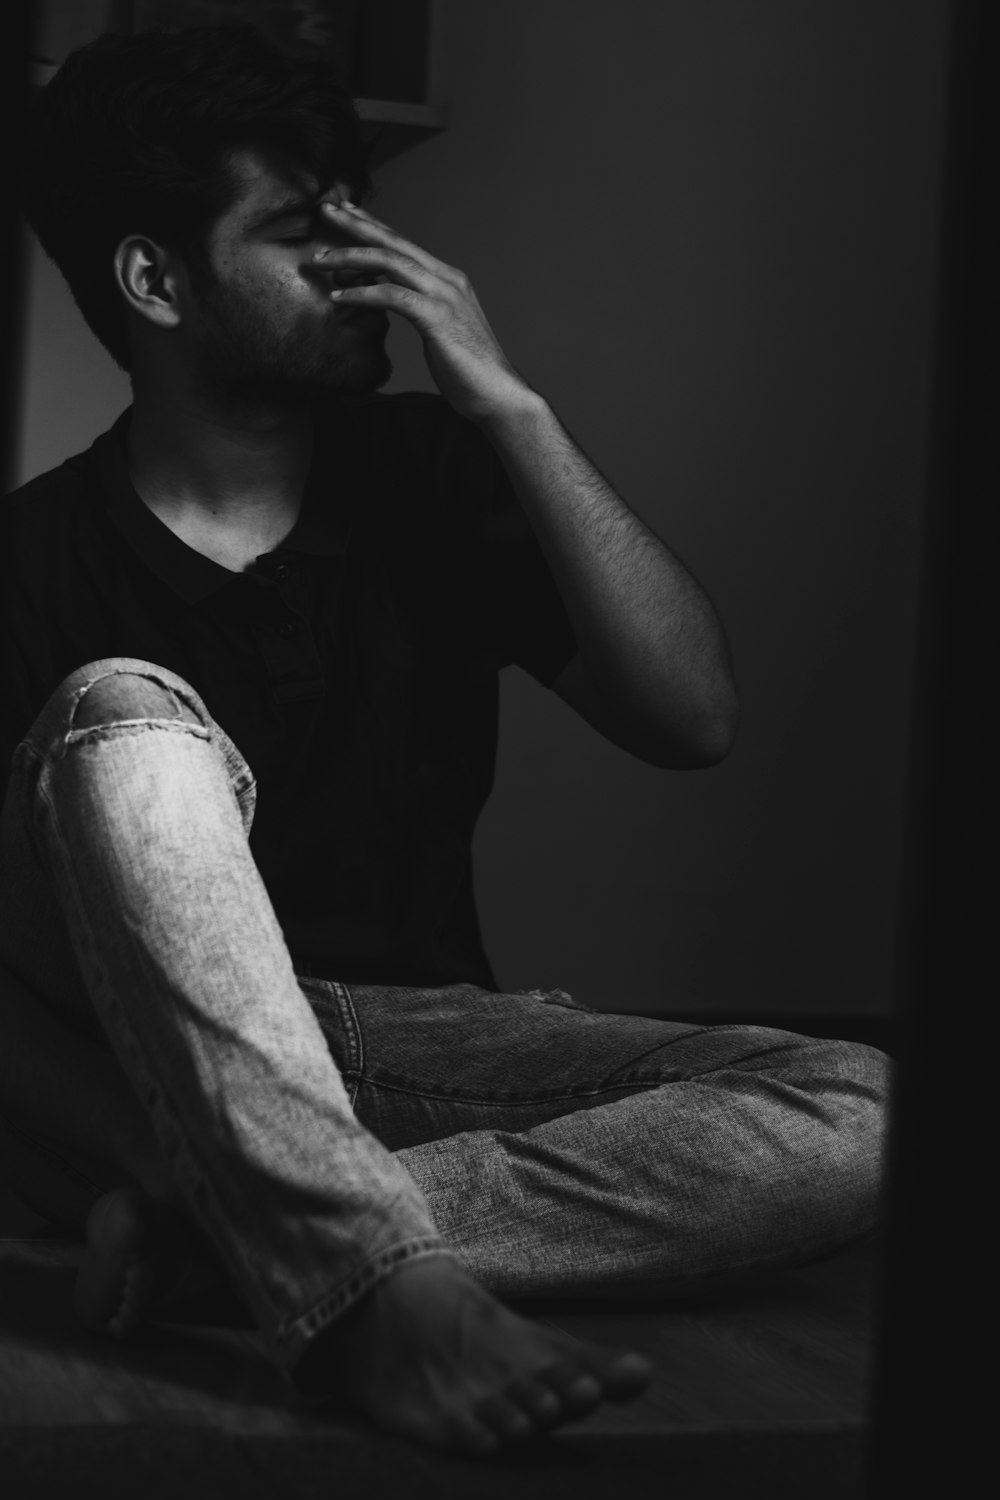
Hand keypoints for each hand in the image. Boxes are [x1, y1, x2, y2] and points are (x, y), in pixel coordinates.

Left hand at [312, 201, 535, 423]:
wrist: (498, 395)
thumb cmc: (468, 371)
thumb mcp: (441, 330)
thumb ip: (421, 309)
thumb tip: (396, 302)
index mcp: (448, 280)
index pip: (405, 244)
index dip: (374, 226)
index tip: (347, 212)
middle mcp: (447, 279)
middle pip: (395, 242)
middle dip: (357, 224)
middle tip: (326, 210)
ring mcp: (444, 296)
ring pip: (390, 262)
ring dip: (351, 257)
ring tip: (320, 261)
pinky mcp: (437, 317)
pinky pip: (391, 296)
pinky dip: (361, 293)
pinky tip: (338, 297)